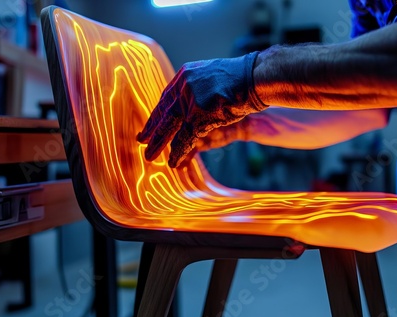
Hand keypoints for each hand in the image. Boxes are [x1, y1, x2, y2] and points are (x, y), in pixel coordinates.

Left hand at [137, 51, 267, 167]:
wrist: (255, 77)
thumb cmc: (242, 78)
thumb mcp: (214, 78)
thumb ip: (199, 88)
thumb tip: (191, 102)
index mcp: (186, 75)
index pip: (167, 97)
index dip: (159, 113)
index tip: (152, 123)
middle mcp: (184, 86)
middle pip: (163, 112)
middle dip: (152, 128)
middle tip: (141, 140)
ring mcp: (191, 101)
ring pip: (169, 127)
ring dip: (159, 143)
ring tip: (150, 156)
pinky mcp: (199, 116)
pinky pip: (185, 137)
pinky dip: (179, 151)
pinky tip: (173, 161)